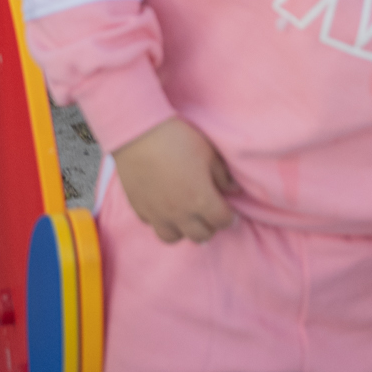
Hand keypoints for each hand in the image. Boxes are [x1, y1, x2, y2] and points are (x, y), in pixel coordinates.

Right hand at [114, 118, 236, 243]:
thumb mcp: (208, 152)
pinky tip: (164, 207)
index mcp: (201, 200)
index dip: (230, 217)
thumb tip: (233, 189)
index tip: (230, 211)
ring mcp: (158, 214)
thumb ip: (222, 175)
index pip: (222, 221)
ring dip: (184, 230)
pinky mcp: (140, 209)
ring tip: (186, 216)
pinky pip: (153, 225)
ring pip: (174, 238)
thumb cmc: (177, 138)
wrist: (138, 133)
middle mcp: (180, 214)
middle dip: (210, 226)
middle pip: (201, 236)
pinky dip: (162, 220)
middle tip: (210, 213)